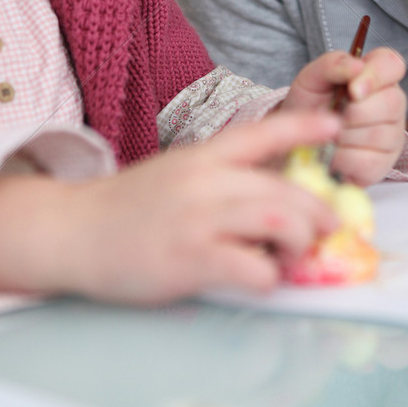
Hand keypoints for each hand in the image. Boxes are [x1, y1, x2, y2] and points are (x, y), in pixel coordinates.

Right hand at [0, 111, 340, 303]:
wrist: (72, 232)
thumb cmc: (130, 209)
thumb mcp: (177, 176)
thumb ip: (222, 181)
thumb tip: (278, 199)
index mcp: (203, 156)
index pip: (262, 134)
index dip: (302, 129)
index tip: (334, 127)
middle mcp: (204, 181)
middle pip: (284, 189)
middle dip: (318, 213)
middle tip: (328, 231)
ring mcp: (198, 219)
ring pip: (280, 221)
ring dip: (299, 242)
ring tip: (292, 256)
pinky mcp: (190, 260)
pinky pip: (254, 268)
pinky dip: (269, 277)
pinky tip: (259, 279)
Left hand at [282, 47, 406, 184]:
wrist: (296, 139)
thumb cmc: (309, 104)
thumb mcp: (312, 77)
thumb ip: (333, 64)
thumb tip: (357, 67)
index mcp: (376, 76)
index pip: (393, 64)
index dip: (375, 76)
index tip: (352, 89)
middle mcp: (392, 104)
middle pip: (391, 103)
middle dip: (353, 111)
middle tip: (333, 113)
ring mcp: (392, 136)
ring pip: (378, 133)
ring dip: (344, 134)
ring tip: (330, 132)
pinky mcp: (382, 163)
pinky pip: (367, 160)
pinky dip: (342, 157)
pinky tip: (333, 151)